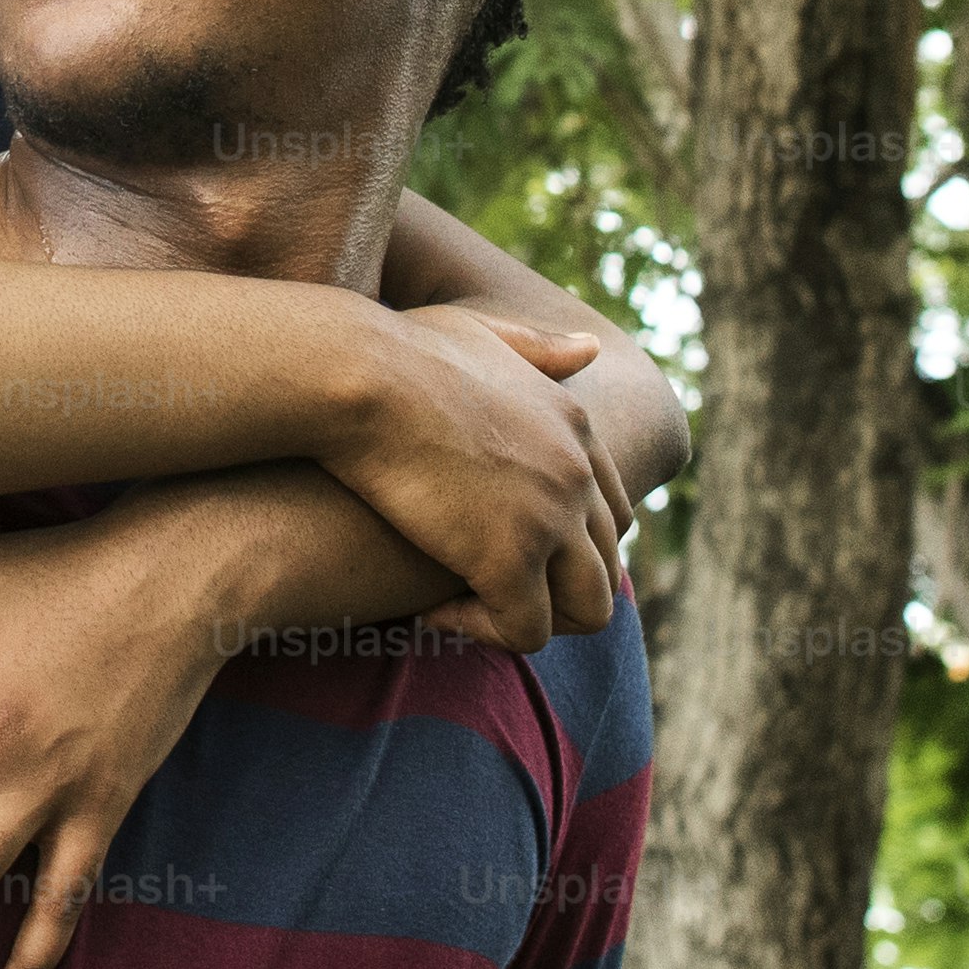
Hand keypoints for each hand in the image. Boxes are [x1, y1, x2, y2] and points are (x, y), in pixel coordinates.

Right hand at [330, 306, 628, 655]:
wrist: (355, 375)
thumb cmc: (393, 352)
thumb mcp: (480, 335)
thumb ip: (538, 350)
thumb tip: (592, 348)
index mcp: (576, 425)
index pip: (612, 511)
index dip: (569, 547)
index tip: (502, 548)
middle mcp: (577, 474)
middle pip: (607, 566)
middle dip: (552, 590)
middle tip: (485, 590)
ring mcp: (551, 518)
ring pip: (588, 610)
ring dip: (531, 618)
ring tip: (468, 607)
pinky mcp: (508, 560)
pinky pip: (526, 631)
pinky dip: (483, 632)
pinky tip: (430, 611)